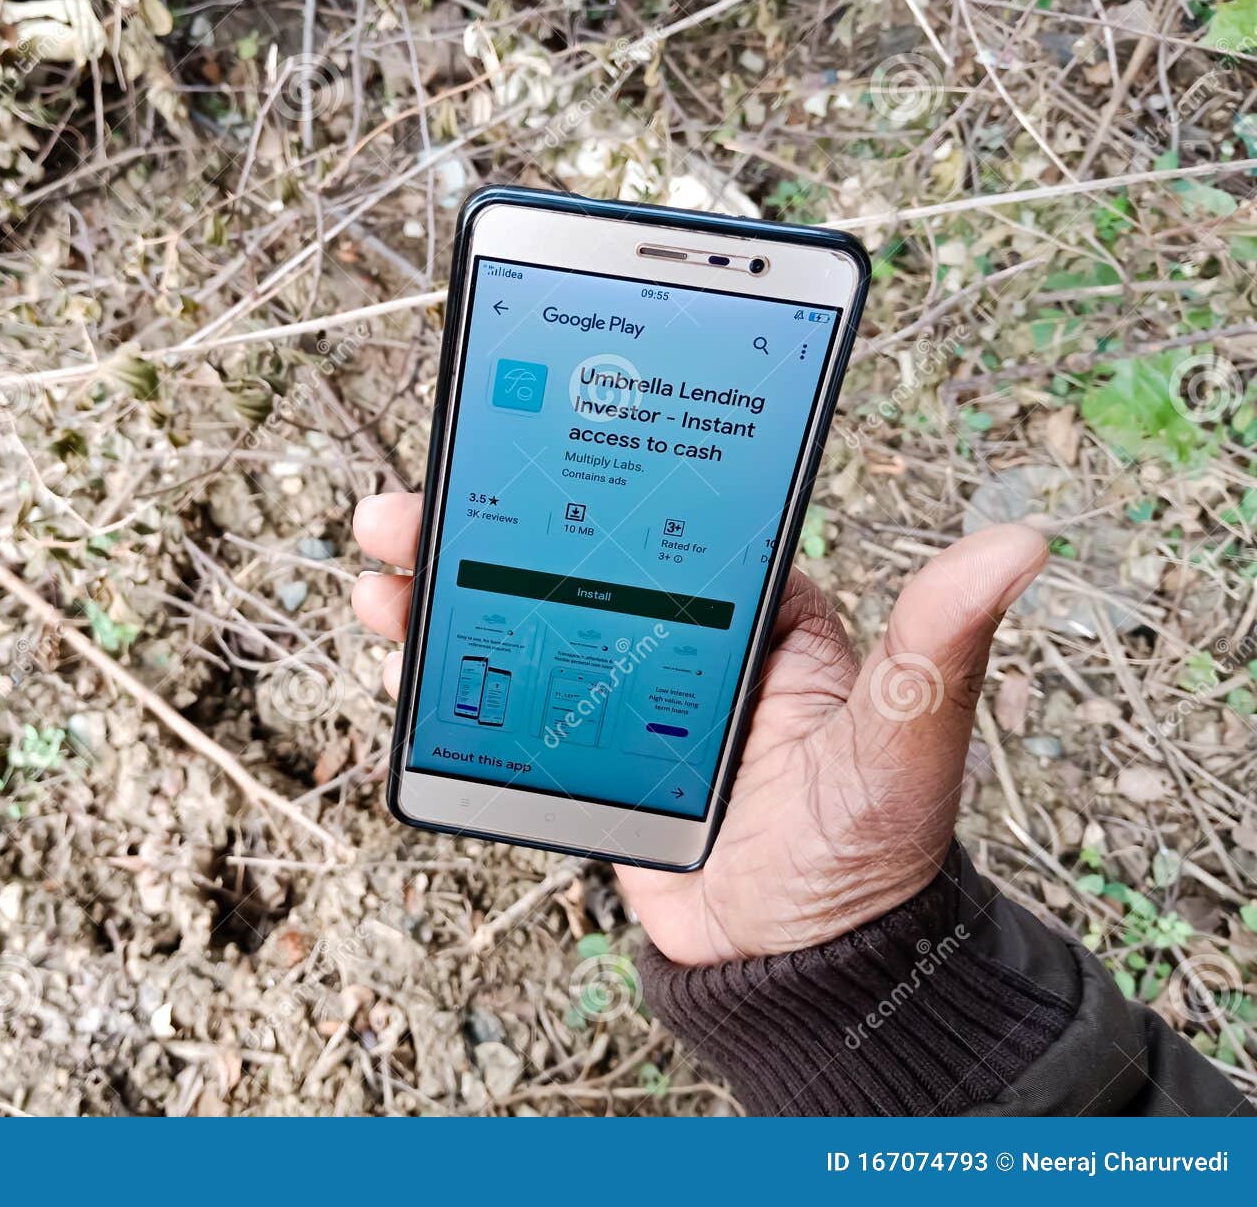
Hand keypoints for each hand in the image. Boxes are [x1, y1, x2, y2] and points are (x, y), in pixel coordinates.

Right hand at [352, 492, 1047, 966]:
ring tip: (384, 573)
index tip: (526, 435)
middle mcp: (679, 638)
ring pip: (515, 617)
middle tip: (410, 507)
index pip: (660, 514)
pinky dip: (446, 671)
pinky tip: (401, 653)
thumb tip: (1018, 543)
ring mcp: (617, 694)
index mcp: (752, 612)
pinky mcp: (574, 753)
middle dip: (480, 522)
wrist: (797, 968)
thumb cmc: (863, 858)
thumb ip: (934, 647)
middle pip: (563, 556)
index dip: (585, 470)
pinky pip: (501, 696)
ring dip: (442, 590)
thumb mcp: (901, 743)